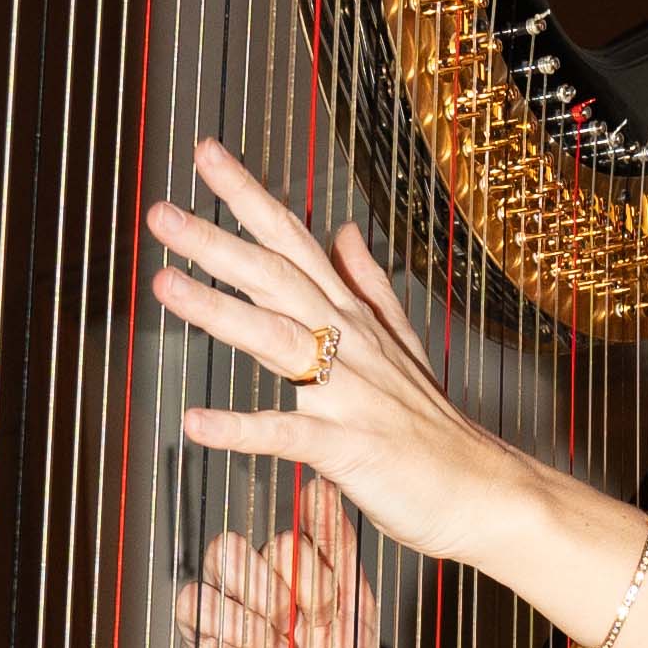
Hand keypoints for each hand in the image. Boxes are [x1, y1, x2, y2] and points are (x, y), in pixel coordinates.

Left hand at [145, 139, 520, 582]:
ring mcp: (351, 394)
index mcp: (353, 319)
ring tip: (165, 284)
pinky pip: (290, 434)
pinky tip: (196, 423)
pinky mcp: (351, 448)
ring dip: (219, 310)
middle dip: (217, 242)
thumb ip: (368, 285)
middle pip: (277, 278)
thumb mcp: (402, 342)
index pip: (294, 242)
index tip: (206, 155)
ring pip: (279, 339)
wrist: (487, 492)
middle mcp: (350, 344)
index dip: (249, 197)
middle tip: (160, 213)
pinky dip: (242, 428)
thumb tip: (342, 231)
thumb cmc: (435, 429)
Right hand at [177, 502, 382, 647]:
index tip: (329, 609)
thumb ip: (339, 552)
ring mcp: (212, 643)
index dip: (299, 570)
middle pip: (222, 553)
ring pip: (195, 600)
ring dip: (248, 631)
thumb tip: (323, 488)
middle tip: (298, 628)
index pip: (266, 539)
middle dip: (266, 588)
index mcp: (271, 580)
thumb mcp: (356, 613)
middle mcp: (236, 603)